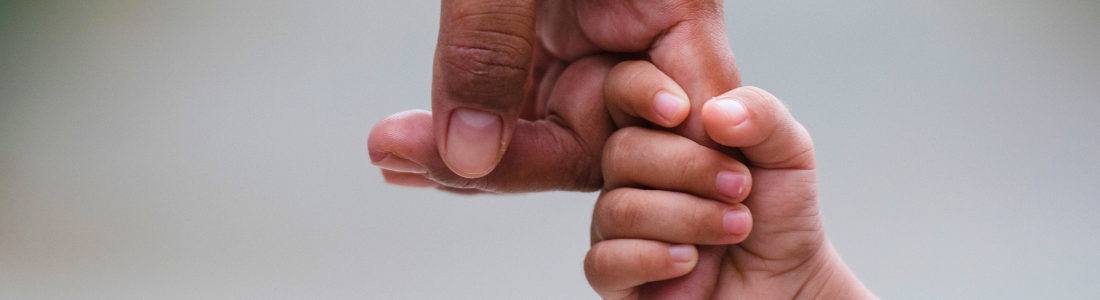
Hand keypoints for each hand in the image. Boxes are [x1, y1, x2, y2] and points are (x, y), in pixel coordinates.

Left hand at [371, 0, 739, 185]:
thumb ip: (489, 43)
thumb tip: (471, 153)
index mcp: (672, 4)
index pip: (679, 114)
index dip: (636, 171)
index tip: (576, 208)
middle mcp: (640, 31)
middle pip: (601, 133)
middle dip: (509, 160)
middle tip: (419, 166)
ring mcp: (593, 37)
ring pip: (551, 124)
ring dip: (473, 147)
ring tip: (395, 152)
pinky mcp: (550, 37)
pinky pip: (516, 99)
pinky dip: (462, 120)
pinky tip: (409, 140)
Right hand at [585, 63, 875, 298]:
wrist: (788, 284)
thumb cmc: (777, 216)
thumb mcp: (787, 154)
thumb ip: (762, 116)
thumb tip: (714, 111)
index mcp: (661, 132)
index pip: (622, 90)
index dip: (640, 90)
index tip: (684, 111)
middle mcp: (632, 175)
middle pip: (621, 151)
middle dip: (689, 168)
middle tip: (740, 187)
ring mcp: (619, 226)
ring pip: (619, 208)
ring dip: (687, 217)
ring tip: (735, 228)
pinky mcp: (616, 276)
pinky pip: (605, 261)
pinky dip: (653, 258)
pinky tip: (689, 261)